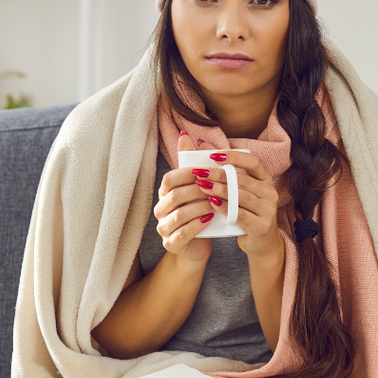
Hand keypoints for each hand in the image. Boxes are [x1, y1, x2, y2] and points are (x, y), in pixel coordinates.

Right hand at [153, 133, 213, 264]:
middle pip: (174, 196)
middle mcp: (160, 210)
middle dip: (196, 190)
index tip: (206, 171)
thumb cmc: (200, 211)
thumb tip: (185, 134)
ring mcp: (164, 228)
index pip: (170, 179)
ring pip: (178, 215)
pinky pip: (182, 233)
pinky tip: (210, 218)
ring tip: (217, 203)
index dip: (187, 174)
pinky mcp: (171, 244)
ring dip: (199, 207)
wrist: (201, 243)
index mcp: (165, 194)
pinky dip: (197, 225)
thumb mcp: (198, 186)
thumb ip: (193, 163)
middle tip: (216, 188)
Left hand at [191, 147, 284, 260]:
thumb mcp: (238, 190)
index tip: (213, 156)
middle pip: (242, 179)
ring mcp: (268, 210)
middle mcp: (270, 193)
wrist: (260, 242)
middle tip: (199, 173)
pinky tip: (211, 203)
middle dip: (219, 175)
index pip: (253, 162)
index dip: (233, 157)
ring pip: (241, 196)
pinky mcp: (261, 226)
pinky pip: (240, 214)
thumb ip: (223, 168)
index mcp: (266, 180)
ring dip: (219, 190)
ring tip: (201, 186)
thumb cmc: (246, 211)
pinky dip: (224, 207)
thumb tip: (203, 143)